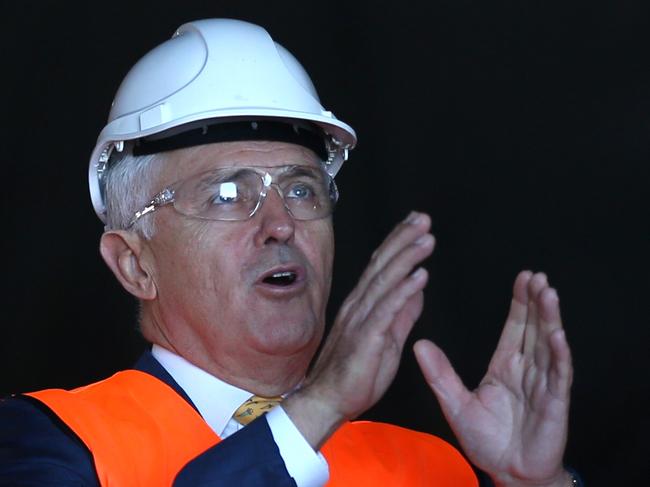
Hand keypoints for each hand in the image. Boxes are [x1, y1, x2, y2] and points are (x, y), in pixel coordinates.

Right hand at [284, 211, 434, 448]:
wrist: (328, 400)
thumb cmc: (356, 373)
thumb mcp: (388, 338)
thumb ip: (402, 313)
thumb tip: (417, 289)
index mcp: (363, 304)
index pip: (381, 266)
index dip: (398, 242)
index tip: (415, 224)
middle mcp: (359, 305)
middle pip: (382, 265)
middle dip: (403, 239)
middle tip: (423, 218)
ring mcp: (360, 319)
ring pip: (385, 281)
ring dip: (407, 257)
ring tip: (426, 238)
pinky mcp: (366, 337)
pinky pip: (386, 310)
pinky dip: (404, 291)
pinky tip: (420, 276)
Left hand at [414, 271, 573, 486]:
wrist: (507, 473)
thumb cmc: (486, 440)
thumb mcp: (456, 404)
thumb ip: (440, 374)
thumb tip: (419, 344)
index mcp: (505, 366)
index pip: (515, 327)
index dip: (520, 303)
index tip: (522, 277)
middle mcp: (526, 370)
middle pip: (533, 329)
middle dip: (536, 302)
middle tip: (537, 276)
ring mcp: (542, 385)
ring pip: (548, 345)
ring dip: (549, 319)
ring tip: (548, 293)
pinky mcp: (554, 404)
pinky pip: (557, 376)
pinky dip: (558, 355)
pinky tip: (558, 335)